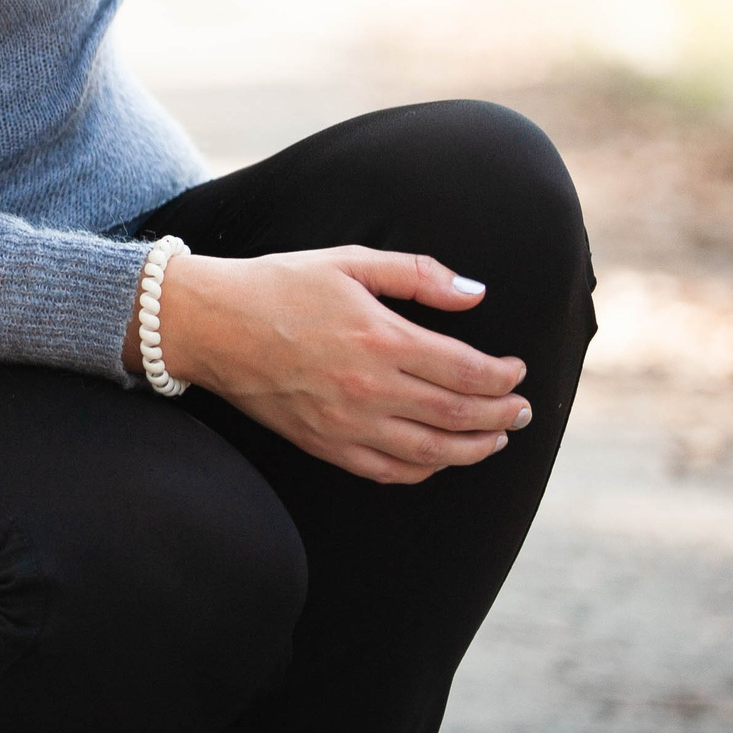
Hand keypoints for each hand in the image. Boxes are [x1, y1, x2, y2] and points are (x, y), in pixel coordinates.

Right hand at [145, 248, 533, 483]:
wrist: (209, 323)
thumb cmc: (278, 284)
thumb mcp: (347, 260)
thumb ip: (417, 274)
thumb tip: (476, 293)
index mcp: (381, 338)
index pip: (468, 370)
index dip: (504, 376)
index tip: (517, 371)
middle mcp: (371, 388)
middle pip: (460, 415)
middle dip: (503, 415)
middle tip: (523, 411)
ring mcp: (347, 423)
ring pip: (434, 453)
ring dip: (476, 449)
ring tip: (497, 439)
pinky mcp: (324, 444)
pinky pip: (390, 472)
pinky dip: (426, 470)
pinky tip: (440, 458)